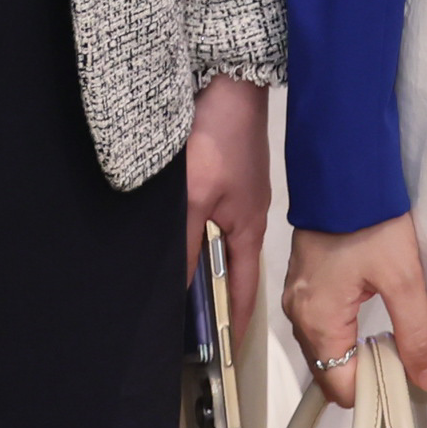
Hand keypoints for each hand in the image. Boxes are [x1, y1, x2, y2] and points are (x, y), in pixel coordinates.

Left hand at [187, 77, 269, 351]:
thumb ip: (183, 244)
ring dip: (201, 262)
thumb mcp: (193, 196)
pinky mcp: (229, 173)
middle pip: (232, 267)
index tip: (225, 351)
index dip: (236, 322)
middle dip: (214, 295)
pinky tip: (176, 235)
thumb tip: (175, 287)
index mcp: (251, 228)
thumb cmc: (219, 132)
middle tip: (189, 323)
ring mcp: (240, 192)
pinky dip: (196, 234)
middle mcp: (249, 214)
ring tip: (176, 286)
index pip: (245, 290)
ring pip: (220, 240)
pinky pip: (213, 217)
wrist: (228, 77)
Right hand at [281, 210, 426, 409]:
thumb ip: (417, 332)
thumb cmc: (367, 216)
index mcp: (317, 321)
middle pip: (331, 370)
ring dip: (359, 350)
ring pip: (327, 347)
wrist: (343, 166)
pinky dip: (348, 330)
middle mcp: (300, 314)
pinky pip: (323, 323)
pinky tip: (375, 313)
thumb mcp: (403, 277)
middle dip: (369, 372)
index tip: (408, 375)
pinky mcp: (306, 280)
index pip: (341, 387)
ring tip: (396, 334)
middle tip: (406, 355)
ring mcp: (299, 296)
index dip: (376, 388)